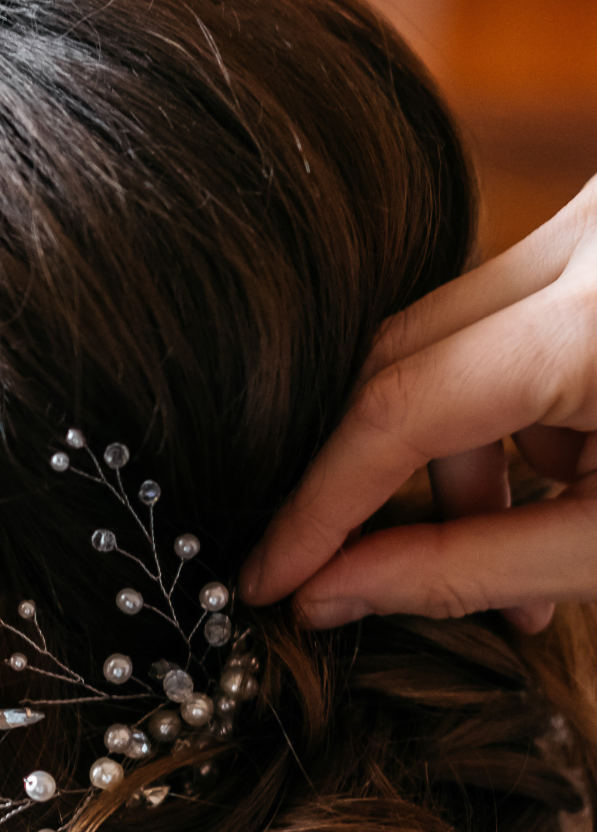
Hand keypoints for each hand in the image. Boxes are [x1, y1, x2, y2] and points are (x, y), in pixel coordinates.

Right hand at [240, 177, 596, 633]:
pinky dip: (513, 407)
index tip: (267, 578)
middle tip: (359, 573)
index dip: (318, 507)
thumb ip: (467, 571)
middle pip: (398, 359)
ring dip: (457, 452)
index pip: (396, 411)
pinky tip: (570, 476)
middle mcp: (593, 236)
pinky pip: (508, 316)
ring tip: (520, 552)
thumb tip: (323, 595)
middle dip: (375, 480)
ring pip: (448, 340)